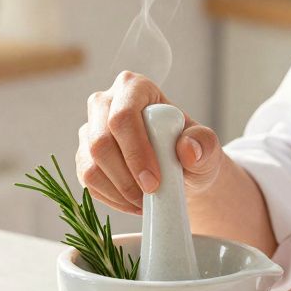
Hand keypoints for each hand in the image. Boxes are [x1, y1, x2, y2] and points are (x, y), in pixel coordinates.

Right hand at [76, 71, 226, 214]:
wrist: (179, 168)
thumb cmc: (192, 150)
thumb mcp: (207, 146)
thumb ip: (204, 143)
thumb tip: (187, 149)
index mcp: (134, 87)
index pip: (123, 116)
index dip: (135, 152)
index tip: (154, 181)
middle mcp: (104, 103)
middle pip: (100, 142)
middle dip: (125, 177)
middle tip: (150, 196)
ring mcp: (90, 129)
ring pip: (90, 165)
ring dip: (119, 191)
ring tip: (145, 201)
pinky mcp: (84, 155)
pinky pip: (88, 181)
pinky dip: (111, 199)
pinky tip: (133, 202)